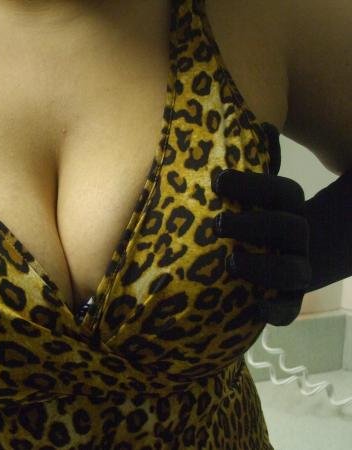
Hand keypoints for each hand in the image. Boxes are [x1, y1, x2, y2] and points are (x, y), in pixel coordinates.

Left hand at [210, 123, 310, 325]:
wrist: (287, 254)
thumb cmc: (259, 217)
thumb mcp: (258, 193)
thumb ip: (258, 162)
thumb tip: (262, 124)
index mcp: (289, 207)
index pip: (281, 191)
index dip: (253, 185)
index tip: (218, 181)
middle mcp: (297, 236)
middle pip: (288, 228)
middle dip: (254, 224)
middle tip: (217, 224)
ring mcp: (297, 268)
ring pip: (292, 269)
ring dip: (262, 267)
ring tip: (229, 262)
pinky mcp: (289, 298)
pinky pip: (290, 308)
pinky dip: (277, 312)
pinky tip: (256, 310)